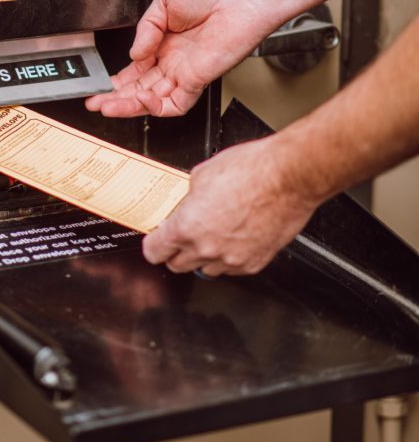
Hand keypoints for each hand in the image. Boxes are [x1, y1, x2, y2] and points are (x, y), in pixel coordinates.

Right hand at [86, 0, 269, 117]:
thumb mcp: (165, 0)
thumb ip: (145, 29)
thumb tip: (133, 54)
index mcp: (164, 41)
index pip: (136, 69)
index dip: (117, 80)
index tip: (99, 85)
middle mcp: (174, 60)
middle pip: (140, 88)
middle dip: (116, 97)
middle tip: (96, 102)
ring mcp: (186, 72)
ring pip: (153, 99)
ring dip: (129, 105)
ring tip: (108, 106)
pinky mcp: (199, 80)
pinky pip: (176, 103)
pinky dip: (156, 106)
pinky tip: (142, 100)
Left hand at [142, 136, 319, 276]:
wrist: (288, 176)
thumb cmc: (252, 170)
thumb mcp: (203, 173)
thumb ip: (188, 195)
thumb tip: (187, 201)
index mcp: (187, 227)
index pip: (154, 252)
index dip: (153, 245)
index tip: (156, 241)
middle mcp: (207, 248)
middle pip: (177, 265)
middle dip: (176, 251)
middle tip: (182, 236)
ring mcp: (232, 259)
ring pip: (206, 270)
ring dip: (203, 257)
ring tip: (212, 235)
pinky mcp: (255, 263)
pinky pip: (232, 268)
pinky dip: (229, 257)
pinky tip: (234, 237)